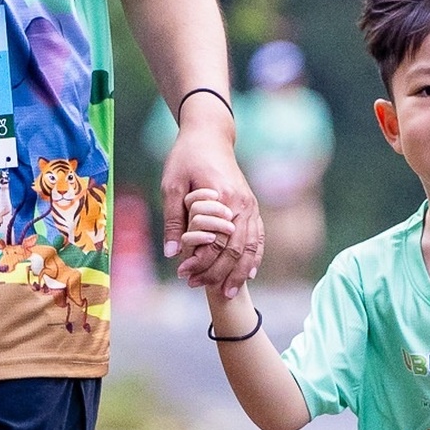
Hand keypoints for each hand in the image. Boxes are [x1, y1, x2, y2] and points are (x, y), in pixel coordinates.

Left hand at [160, 119, 260, 295]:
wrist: (209, 136)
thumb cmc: (187, 158)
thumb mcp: (172, 185)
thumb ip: (173, 219)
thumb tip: (172, 253)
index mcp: (222, 198)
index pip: (215, 242)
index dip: (200, 262)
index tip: (183, 273)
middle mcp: (242, 204)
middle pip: (235, 250)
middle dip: (217, 273)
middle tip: (196, 286)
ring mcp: (250, 205)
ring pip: (250, 247)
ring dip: (239, 272)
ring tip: (228, 293)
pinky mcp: (251, 206)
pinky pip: (258, 237)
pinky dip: (254, 258)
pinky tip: (249, 274)